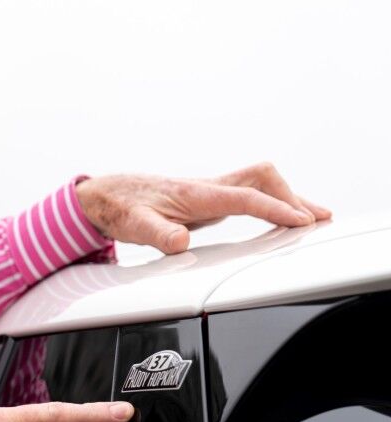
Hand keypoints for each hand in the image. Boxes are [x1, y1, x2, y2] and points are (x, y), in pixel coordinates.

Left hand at [75, 162, 331, 253]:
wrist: (105, 195)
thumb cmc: (119, 208)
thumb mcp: (133, 225)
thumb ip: (157, 234)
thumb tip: (180, 242)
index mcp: (193, 193)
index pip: (244, 197)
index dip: (274, 207)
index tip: (300, 220)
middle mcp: (206, 188)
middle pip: (261, 178)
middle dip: (291, 195)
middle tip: (316, 219)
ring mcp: (209, 192)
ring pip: (258, 183)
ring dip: (287, 196)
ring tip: (316, 215)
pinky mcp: (208, 199)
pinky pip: (250, 194)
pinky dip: (272, 201)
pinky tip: (283, 215)